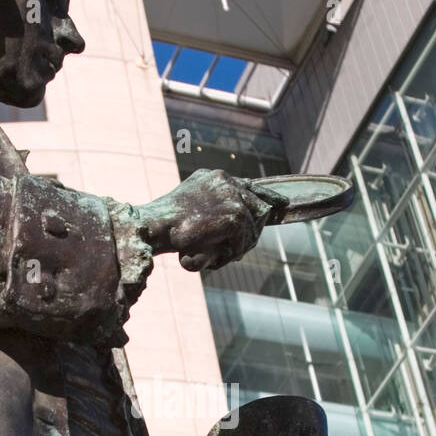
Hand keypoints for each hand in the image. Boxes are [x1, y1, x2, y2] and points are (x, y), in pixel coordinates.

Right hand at [137, 169, 285, 271]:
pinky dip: (228, 256)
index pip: (250, 186)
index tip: (280, 205)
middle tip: (240, 250)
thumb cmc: (165, 224)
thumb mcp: (190, 208)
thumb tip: (233, 225)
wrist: (155, 227)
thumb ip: (211, 208)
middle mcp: (226, 181)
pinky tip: (213, 258)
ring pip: (252, 229)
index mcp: (215, 177)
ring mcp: (232, 198)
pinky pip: (242, 244)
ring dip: (239, 246)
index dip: (268, 198)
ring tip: (218, 255)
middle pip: (259, 208)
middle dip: (253, 231)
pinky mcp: (234, 216)